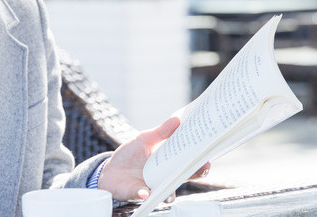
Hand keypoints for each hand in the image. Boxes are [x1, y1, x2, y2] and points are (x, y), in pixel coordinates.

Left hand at [96, 117, 210, 201]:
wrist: (110, 171)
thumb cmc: (129, 155)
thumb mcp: (144, 140)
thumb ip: (160, 133)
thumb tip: (177, 120)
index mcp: (168, 162)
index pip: (188, 161)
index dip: (200, 158)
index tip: (207, 152)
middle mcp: (165, 177)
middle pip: (185, 177)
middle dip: (196, 173)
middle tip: (202, 167)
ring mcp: (154, 187)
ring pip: (169, 193)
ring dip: (171, 191)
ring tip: (171, 186)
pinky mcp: (140, 194)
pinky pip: (146, 196)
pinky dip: (145, 194)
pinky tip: (145, 191)